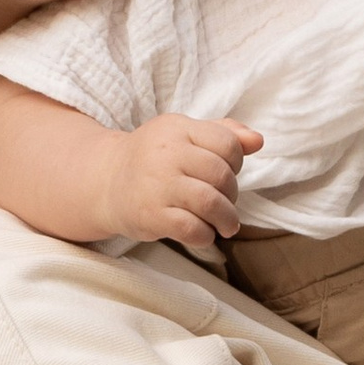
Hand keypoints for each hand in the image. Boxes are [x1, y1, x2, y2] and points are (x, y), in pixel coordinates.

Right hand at [105, 113, 260, 248]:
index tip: (225, 175)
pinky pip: (192, 229)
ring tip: (226, 225)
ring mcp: (157, 185)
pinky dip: (205, 236)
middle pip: (222, 175)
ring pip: (211, 203)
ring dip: (226, 219)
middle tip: (225, 204)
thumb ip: (223, 133)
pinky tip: (202, 234)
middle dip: (232, 194)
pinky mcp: (150, 215)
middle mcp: (166, 154)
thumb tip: (257, 140)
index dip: (236, 163)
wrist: (106, 183)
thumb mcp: (183, 135)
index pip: (227, 144)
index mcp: (177, 128)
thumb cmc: (154, 159)